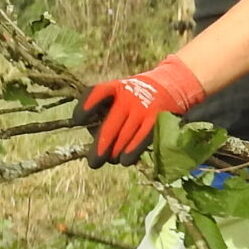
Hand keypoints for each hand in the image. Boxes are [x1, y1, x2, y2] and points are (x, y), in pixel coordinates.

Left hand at [71, 56, 204, 165]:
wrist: (170, 86)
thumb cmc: (135, 96)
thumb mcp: (120, 94)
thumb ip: (105, 109)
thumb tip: (94, 136)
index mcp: (115, 88)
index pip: (96, 93)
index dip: (85, 107)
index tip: (77, 121)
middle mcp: (128, 98)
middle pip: (110, 126)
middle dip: (100, 147)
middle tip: (93, 162)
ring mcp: (143, 110)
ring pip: (124, 138)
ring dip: (115, 153)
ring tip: (112, 159)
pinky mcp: (157, 121)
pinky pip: (141, 141)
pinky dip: (132, 152)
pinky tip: (125, 160)